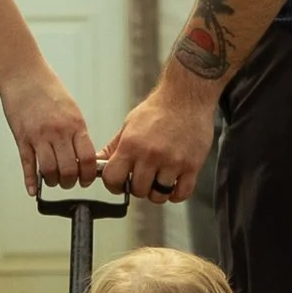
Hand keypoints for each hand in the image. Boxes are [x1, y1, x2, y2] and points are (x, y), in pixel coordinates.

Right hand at [0, 62, 95, 194]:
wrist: (24, 75)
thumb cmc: (48, 89)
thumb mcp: (72, 109)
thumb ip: (78, 133)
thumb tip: (84, 155)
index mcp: (74, 124)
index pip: (87, 159)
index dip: (88, 175)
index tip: (86, 179)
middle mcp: (58, 132)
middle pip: (68, 170)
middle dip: (70, 182)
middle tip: (69, 183)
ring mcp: (38, 136)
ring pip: (49, 171)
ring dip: (52, 182)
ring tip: (53, 181)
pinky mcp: (22, 138)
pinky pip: (27, 164)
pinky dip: (30, 181)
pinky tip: (33, 189)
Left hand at [98, 76, 216, 203]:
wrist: (187, 96)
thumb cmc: (158, 109)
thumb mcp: (130, 124)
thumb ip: (114, 147)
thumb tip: (99, 163)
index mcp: (131, 145)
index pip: (113, 179)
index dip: (113, 185)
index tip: (119, 183)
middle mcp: (151, 155)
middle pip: (138, 190)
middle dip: (138, 187)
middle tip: (143, 178)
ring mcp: (172, 161)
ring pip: (159, 195)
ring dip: (157, 192)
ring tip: (158, 181)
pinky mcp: (192, 165)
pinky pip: (181, 193)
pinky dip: (176, 194)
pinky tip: (173, 184)